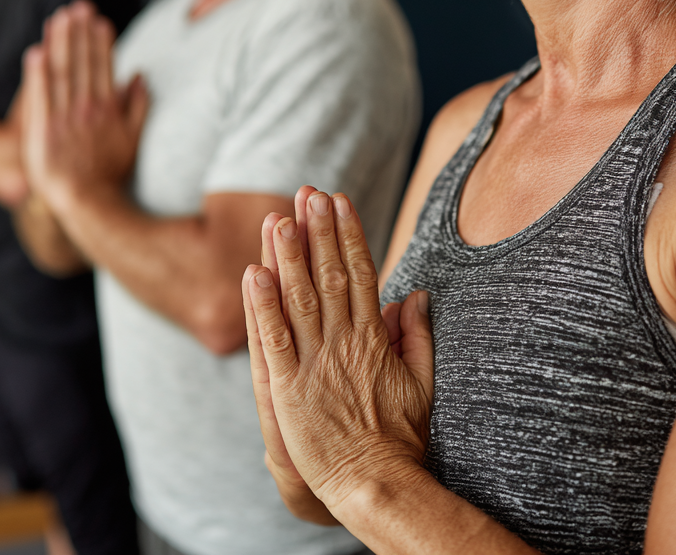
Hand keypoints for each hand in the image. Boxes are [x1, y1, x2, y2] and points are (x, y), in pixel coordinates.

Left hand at [21, 0, 147, 216]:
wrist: (86, 202)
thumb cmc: (110, 173)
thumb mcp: (133, 139)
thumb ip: (138, 106)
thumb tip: (139, 76)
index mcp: (107, 108)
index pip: (103, 66)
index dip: (100, 41)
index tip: (98, 20)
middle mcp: (86, 108)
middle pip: (81, 62)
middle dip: (79, 32)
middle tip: (77, 6)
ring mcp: (63, 118)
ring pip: (61, 72)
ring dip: (60, 42)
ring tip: (58, 17)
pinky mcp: (41, 130)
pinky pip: (38, 96)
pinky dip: (36, 74)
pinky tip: (34, 51)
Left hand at [243, 191, 433, 521]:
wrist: (377, 484)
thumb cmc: (401, 438)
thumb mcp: (422, 382)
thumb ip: (418, 335)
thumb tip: (417, 294)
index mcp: (373, 337)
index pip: (360, 273)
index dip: (348, 234)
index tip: (340, 201)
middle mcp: (343, 341)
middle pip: (329, 275)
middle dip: (319, 231)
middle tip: (309, 193)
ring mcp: (315, 362)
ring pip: (299, 298)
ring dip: (289, 255)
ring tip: (281, 218)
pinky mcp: (289, 388)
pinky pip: (272, 340)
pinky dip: (262, 306)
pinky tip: (253, 273)